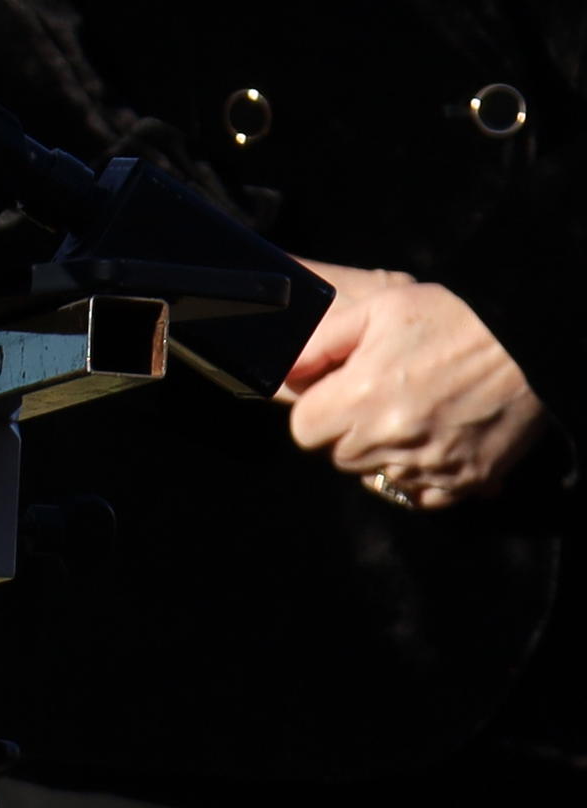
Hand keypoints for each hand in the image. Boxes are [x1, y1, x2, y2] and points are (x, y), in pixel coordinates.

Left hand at [280, 257, 549, 509]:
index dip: (316, 412)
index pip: (305, 432)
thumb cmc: (449, 319)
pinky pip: (425, 497)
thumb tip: (281, 371)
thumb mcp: (374, 310)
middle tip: (375, 399)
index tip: (336, 395)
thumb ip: (320, 344)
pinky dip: (422, 478)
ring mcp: (434, 465)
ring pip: (379, 478)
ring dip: (383, 455)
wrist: (527, 345)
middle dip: (347, 432)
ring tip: (408, 416)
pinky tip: (432, 443)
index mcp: (361, 398)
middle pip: (340, 456)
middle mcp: (393, 440)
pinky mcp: (469, 479)